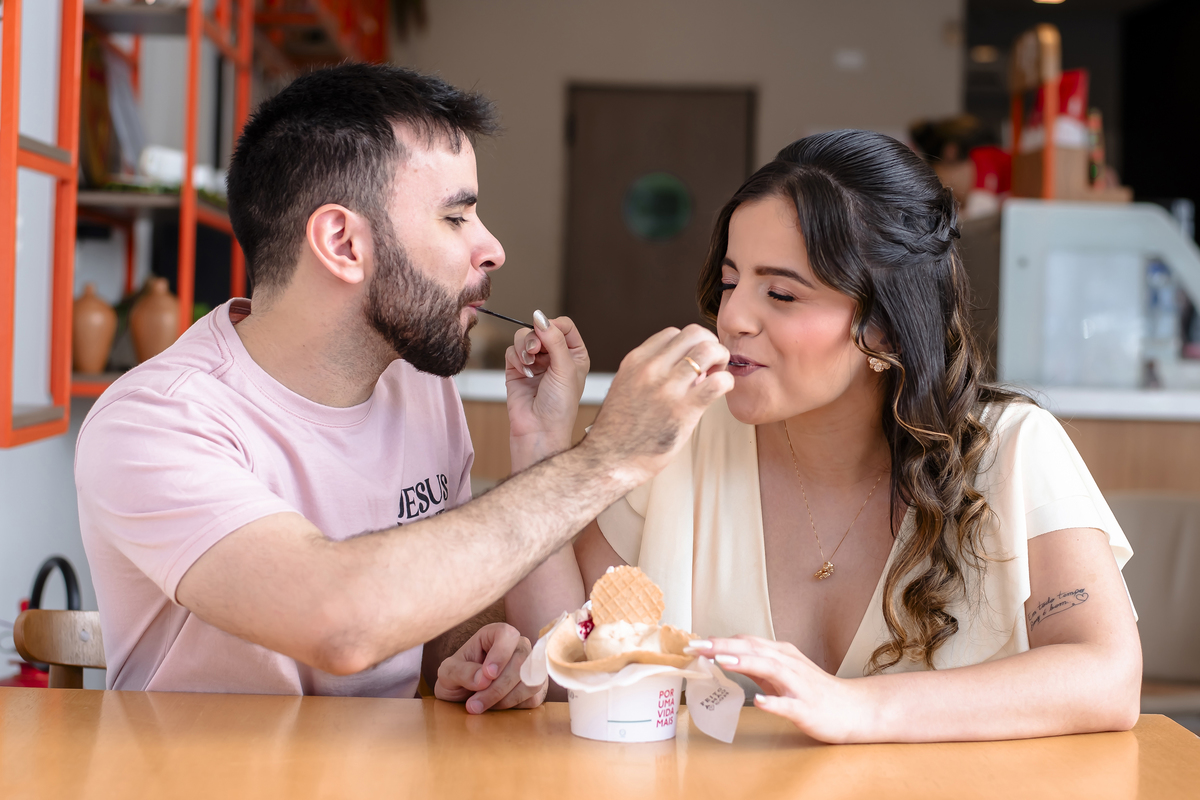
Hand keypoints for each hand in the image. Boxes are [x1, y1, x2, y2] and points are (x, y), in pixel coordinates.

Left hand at [434, 622, 547, 712]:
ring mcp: (529, 666)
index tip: (487, 674)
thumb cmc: (456, 677)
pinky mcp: (535, 687)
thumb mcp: (447, 673)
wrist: (462, 696)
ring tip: (481, 707)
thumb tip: (483, 680)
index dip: (501, 654)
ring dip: (505, 699)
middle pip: (521, 661)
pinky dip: (513, 706)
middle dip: (497, 687)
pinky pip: (533, 697)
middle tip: (473, 704)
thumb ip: (461, 672)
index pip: (508, 635)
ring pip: (530, 681)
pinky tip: (494, 707)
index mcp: (495, 634)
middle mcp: (517, 646)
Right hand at [504, 312, 589, 471]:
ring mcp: (535, 362)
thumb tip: (539, 316)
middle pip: (540, 329)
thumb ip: (554, 339)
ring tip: (529, 365)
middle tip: (534, 352)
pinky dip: (515, 359)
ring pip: (523, 337)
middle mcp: (555, 356)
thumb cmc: (560, 406)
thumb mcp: (565, 368)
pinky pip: (511, 351)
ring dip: (523, 348)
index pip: (563, 325)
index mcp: (574, 354)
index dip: (552, 325)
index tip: (545, 332)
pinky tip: (524, 374)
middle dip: (535, 338)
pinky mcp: (517, 369)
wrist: (539, 430)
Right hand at [583, 325, 732, 480]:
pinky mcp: (684, 410)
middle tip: (711, 365)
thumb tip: (689, 369)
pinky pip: (719, 382)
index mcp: (635, 361)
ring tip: (717, 376)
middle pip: (694, 333)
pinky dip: (726, 382)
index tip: (692, 361)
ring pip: (709, 350)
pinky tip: (720, 392)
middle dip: (709, 345)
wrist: (608, 461)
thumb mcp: (626, 387)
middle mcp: (651, 369)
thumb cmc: (619, 430)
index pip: (673, 332)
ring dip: (721, 360)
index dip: (688, 344)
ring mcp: (667, 388)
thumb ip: (651, 372)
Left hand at [686, 636, 869, 743]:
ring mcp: (799, 686)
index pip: (746, 642)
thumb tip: (724, 657)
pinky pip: (789, 705)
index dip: (719, 641)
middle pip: (754, 650)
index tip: (693, 643)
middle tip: (696, 646)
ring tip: (721, 661)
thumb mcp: (782, 673)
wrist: (854, 709)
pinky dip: (774, 702)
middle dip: (723, 647)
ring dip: (745, 663)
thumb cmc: (814, 691)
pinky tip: (760, 702)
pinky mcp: (807, 708)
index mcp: (781, 655)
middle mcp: (789, 665)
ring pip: (770, 669)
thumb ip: (756, 664)